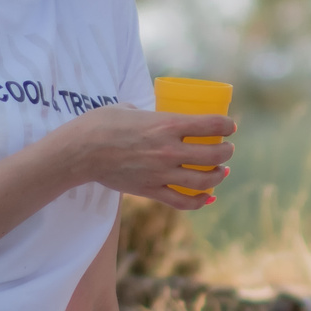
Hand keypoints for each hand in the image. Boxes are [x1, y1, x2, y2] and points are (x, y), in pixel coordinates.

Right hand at [57, 103, 234, 209]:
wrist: (79, 151)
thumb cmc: (101, 123)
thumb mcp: (130, 108)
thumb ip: (149, 113)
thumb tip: (155, 116)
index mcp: (167, 124)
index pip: (211, 125)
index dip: (227, 125)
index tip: (231, 126)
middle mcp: (168, 150)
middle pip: (213, 155)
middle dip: (226, 152)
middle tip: (227, 150)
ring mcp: (160, 173)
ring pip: (203, 181)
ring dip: (218, 177)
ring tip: (221, 172)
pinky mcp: (150, 191)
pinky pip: (182, 202)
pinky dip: (199, 202)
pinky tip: (207, 197)